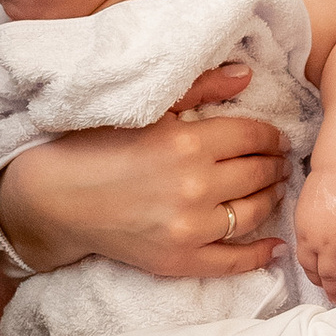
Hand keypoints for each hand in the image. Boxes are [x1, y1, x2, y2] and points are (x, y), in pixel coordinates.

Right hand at [0, 64, 287, 279]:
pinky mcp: (180, 259)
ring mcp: (190, 227)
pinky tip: (276, 245)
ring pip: (254, 212)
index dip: (271, 136)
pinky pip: (233, 261)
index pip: (253, 136)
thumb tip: (245, 75)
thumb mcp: (147, 108)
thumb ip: (199, 87)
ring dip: (271, 198)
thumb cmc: (95, 145)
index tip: (274, 137)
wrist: (56, 198)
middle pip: (259, 172)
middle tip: (279, 161)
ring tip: (273, 189)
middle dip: (274, 164)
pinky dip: (260, 254)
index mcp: (188, 141)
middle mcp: (195, 185)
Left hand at [294, 164, 335, 302]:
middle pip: (332, 276)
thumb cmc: (322, 188)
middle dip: (335, 291)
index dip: (317, 280)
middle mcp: (328, 243)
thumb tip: (312, 256)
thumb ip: (307, 237)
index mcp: (308, 238)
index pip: (310, 269)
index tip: (323, 285)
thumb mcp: (303, 214)